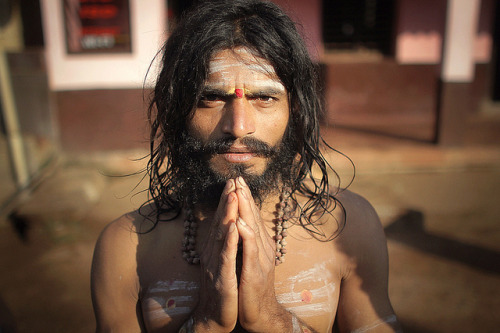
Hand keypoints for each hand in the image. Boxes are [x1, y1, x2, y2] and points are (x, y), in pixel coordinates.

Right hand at [192, 180, 239, 331]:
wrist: (215, 318)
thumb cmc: (222, 290)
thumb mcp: (223, 264)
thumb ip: (223, 245)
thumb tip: (227, 226)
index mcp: (215, 249)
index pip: (221, 221)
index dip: (226, 202)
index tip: (233, 183)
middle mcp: (213, 253)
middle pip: (220, 222)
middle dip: (227, 201)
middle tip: (232, 180)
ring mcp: (216, 265)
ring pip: (221, 235)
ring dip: (227, 214)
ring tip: (233, 195)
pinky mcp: (222, 279)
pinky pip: (226, 257)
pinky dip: (229, 241)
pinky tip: (233, 227)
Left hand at [234, 176, 281, 330]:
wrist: (259, 313)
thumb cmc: (251, 286)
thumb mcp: (249, 259)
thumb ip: (246, 242)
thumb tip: (241, 222)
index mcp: (259, 243)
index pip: (251, 215)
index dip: (244, 197)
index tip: (236, 179)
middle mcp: (262, 247)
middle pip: (253, 216)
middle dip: (244, 196)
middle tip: (237, 177)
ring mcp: (261, 259)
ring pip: (253, 228)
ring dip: (245, 209)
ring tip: (239, 191)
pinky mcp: (256, 272)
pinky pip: (250, 250)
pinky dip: (246, 235)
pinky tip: (240, 223)